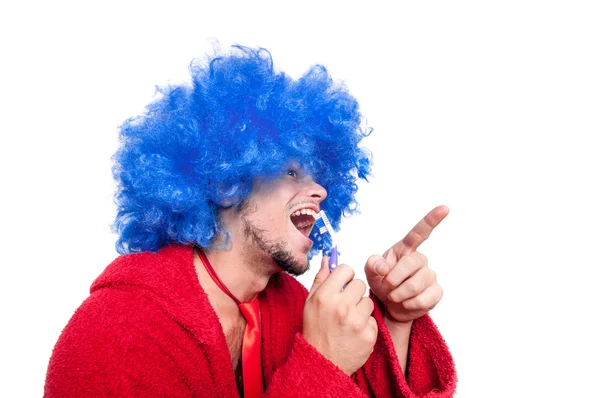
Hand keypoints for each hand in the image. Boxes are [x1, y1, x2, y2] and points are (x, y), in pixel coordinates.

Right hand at [303, 256, 377, 375]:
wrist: (322, 363)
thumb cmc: (315, 331)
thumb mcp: (310, 303)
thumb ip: (321, 279)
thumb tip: (327, 259)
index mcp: (325, 296)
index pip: (346, 269)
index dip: (345, 277)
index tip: (342, 285)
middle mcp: (341, 307)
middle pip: (360, 284)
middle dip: (354, 293)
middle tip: (345, 306)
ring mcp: (357, 322)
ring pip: (368, 301)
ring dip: (361, 309)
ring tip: (349, 320)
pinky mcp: (369, 335)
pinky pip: (373, 320)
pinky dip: (366, 325)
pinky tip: (354, 333)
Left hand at [365, 205, 448, 323]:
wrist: (390, 305)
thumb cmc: (382, 282)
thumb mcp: (371, 272)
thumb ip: (372, 264)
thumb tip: (383, 267)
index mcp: (405, 249)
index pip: (419, 232)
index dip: (432, 219)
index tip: (445, 208)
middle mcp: (420, 260)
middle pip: (411, 264)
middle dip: (393, 279)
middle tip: (385, 287)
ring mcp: (430, 276)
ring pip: (415, 285)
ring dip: (399, 294)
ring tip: (393, 296)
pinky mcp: (436, 292)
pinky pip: (423, 299)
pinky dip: (408, 304)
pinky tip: (405, 303)